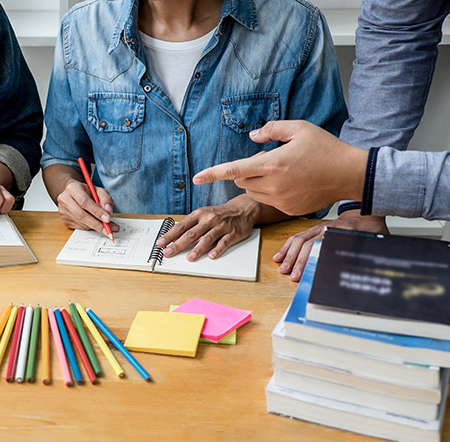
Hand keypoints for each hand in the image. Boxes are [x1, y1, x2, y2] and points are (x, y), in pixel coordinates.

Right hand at [56, 180, 119, 235]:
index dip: (97, 211)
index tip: (108, 219)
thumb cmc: (87, 192)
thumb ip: (106, 199)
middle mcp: (65, 199)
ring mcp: (63, 211)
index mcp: (73, 188)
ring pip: (81, 223)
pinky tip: (95, 224)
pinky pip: (79, 227)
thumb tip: (108, 211)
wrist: (74, 193)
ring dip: (94, 227)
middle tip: (108, 229)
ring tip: (106, 228)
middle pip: (81, 215)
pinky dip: (89, 227)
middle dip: (96, 223)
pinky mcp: (64, 220)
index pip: (84, 202)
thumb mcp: (99, 191)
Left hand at [155, 195, 259, 260]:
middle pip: (191, 234)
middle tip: (168, 253)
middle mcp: (209, 219)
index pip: (181, 226)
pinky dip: (218, 249)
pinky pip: (224, 242)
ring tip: (189, 258)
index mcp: (199, 214)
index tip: (160, 243)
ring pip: (207, 238)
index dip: (170, 235)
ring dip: (197, 249)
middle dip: (178, 244)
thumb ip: (190, 225)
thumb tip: (174, 238)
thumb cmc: (219, 214)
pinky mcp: (233, 233)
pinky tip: (212, 256)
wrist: (243, 208)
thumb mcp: (203, 215)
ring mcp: (221, 226)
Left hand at [192, 120, 368, 214]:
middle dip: (246, 170)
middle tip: (270, 159)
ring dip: (257, 181)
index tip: (196, 178)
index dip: (212, 174)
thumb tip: (252, 137)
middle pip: (241, 179)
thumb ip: (271, 129)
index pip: (233, 169)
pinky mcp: (287, 209)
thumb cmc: (325, 148)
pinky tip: (292, 182)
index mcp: (272, 164)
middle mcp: (272, 185)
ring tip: (282, 170)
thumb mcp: (299, 128)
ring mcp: (280, 200)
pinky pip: (267, 200)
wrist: (349, 174)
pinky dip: (271, 191)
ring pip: (252, 191)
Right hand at [274, 211, 387, 280]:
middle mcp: (327, 228)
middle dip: (297, 261)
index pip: (322, 246)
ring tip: (282, 268)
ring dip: (289, 255)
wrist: (368, 210)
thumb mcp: (375, 239)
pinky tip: (279, 256)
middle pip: (307, 244)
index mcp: (342, 230)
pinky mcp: (313, 228)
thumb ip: (367, 252)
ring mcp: (318, 227)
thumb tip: (363, 270)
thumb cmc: (371, 228)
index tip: (305, 273)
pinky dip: (286, 247)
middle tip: (291, 275)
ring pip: (298, 240)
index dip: (311, 260)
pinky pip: (296, 237)